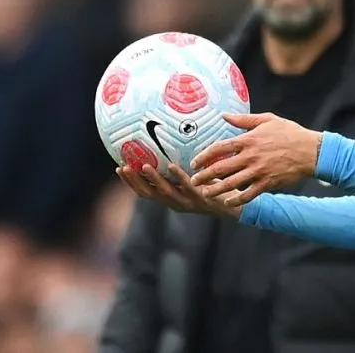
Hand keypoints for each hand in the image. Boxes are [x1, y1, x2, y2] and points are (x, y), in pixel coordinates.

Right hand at [116, 163, 241, 218]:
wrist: (235, 206)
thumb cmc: (212, 190)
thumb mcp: (192, 181)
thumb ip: (181, 172)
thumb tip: (171, 149)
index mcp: (170, 199)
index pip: (145, 192)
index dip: (131, 182)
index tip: (119, 168)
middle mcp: (175, 203)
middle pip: (149, 194)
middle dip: (134, 181)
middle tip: (123, 167)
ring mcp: (187, 202)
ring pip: (165, 191)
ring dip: (153, 179)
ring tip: (143, 165)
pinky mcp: (201, 198)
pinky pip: (187, 186)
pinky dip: (178, 175)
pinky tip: (171, 165)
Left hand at [190, 112, 321, 206]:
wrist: (311, 150)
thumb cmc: (290, 133)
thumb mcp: (268, 120)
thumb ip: (244, 120)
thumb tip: (224, 115)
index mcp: (249, 140)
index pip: (219, 148)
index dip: (204, 156)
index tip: (194, 162)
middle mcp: (251, 156)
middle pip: (220, 168)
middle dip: (204, 175)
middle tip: (193, 181)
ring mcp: (259, 171)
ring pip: (231, 183)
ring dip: (215, 189)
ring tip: (205, 193)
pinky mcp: (268, 183)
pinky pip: (248, 194)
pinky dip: (237, 199)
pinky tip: (228, 202)